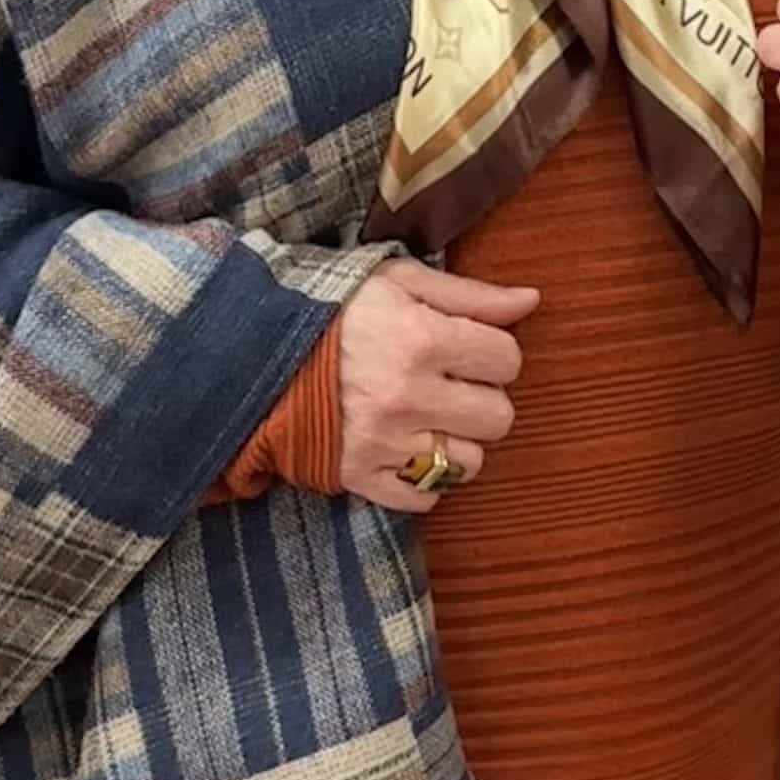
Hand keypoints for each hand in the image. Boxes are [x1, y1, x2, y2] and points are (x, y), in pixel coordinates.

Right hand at [334, 260, 539, 514]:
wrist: (248, 349)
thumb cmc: (332, 308)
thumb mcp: (398, 282)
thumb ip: (470, 294)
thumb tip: (530, 301)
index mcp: (423, 340)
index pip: (507, 360)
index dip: (494, 353)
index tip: (469, 349)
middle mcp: (409, 397)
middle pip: (499, 417)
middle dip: (483, 399)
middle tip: (453, 385)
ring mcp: (384, 443)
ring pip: (470, 463)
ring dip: (459, 442)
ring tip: (432, 418)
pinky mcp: (359, 476)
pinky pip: (425, 497)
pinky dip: (425, 479)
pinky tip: (409, 448)